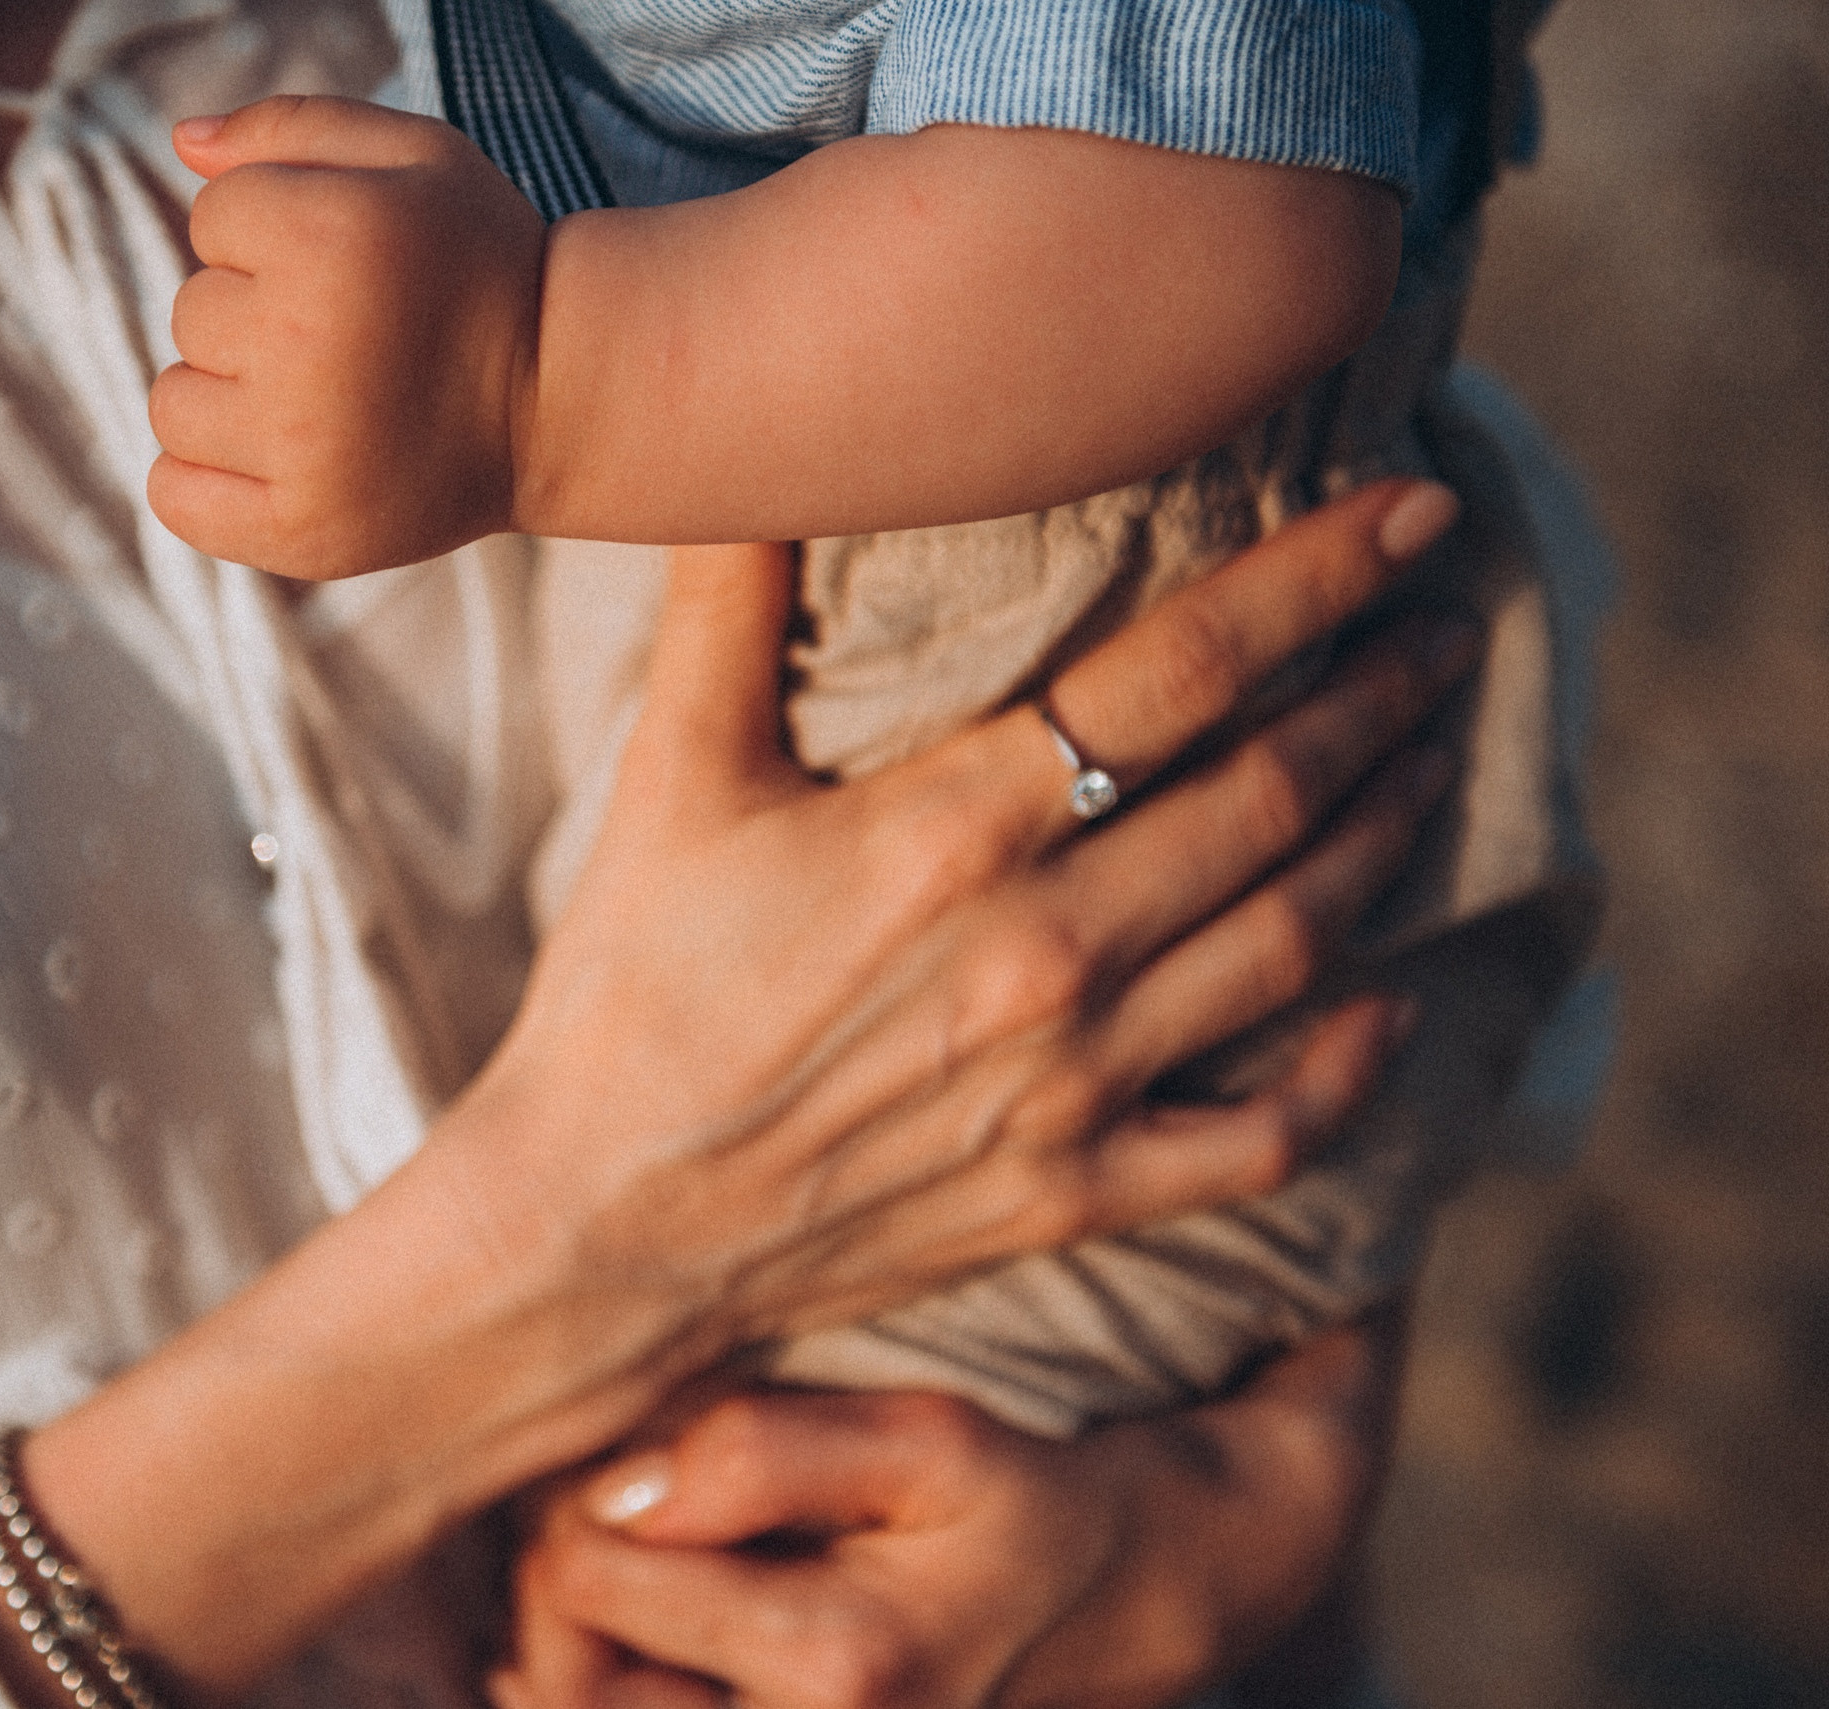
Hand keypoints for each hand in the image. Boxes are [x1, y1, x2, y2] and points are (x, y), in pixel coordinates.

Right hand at [0, 482, 1463, 1699]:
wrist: (599, 1228)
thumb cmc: (627, 991)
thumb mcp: (668, 776)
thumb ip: (729, 604)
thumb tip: (766, 442)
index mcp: (955, 830)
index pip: (1183, 673)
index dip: (1315, 579)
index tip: (1411, 513)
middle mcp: (1047, 950)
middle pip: (1273, 793)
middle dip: (1380, 693)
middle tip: (1447, 623)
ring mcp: (1076, 1082)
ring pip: (1295, 938)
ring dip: (1387, 836)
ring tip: (1435, 758)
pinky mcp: (1074, 1189)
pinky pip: (1262, 1133)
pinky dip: (1348, 1069)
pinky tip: (1393, 1006)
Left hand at [150, 96, 546, 575]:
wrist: (561, 402)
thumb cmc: (479, 267)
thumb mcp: (417, 156)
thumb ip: (292, 126)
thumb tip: (181, 142)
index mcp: (329, 234)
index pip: (212, 219)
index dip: (275, 232)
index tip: (348, 262)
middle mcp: (305, 342)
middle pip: (191, 314)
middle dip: (255, 315)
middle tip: (347, 337)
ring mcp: (300, 450)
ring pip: (175, 405)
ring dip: (228, 399)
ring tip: (317, 401)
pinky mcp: (301, 532)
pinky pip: (177, 497)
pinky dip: (207, 483)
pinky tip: (275, 462)